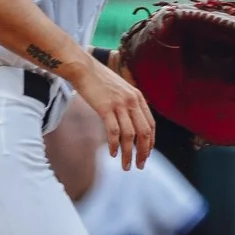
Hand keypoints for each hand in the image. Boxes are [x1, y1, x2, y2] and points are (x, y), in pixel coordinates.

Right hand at [70, 54, 155, 169]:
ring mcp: (119, 105)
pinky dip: (114, 145)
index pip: (151, 124)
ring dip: (129, 153)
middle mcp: (132, 101)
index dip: (151, 142)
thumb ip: (127, 104)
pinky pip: (113, 131)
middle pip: (144, 132)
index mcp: (138, 97)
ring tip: (126, 165)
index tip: (146, 153)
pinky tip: (111, 154)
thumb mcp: (120, 90)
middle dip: (143, 152)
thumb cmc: (98, 80)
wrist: (83, 69)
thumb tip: (128, 121)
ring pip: (130, 135)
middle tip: (140, 165)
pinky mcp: (105, 108)